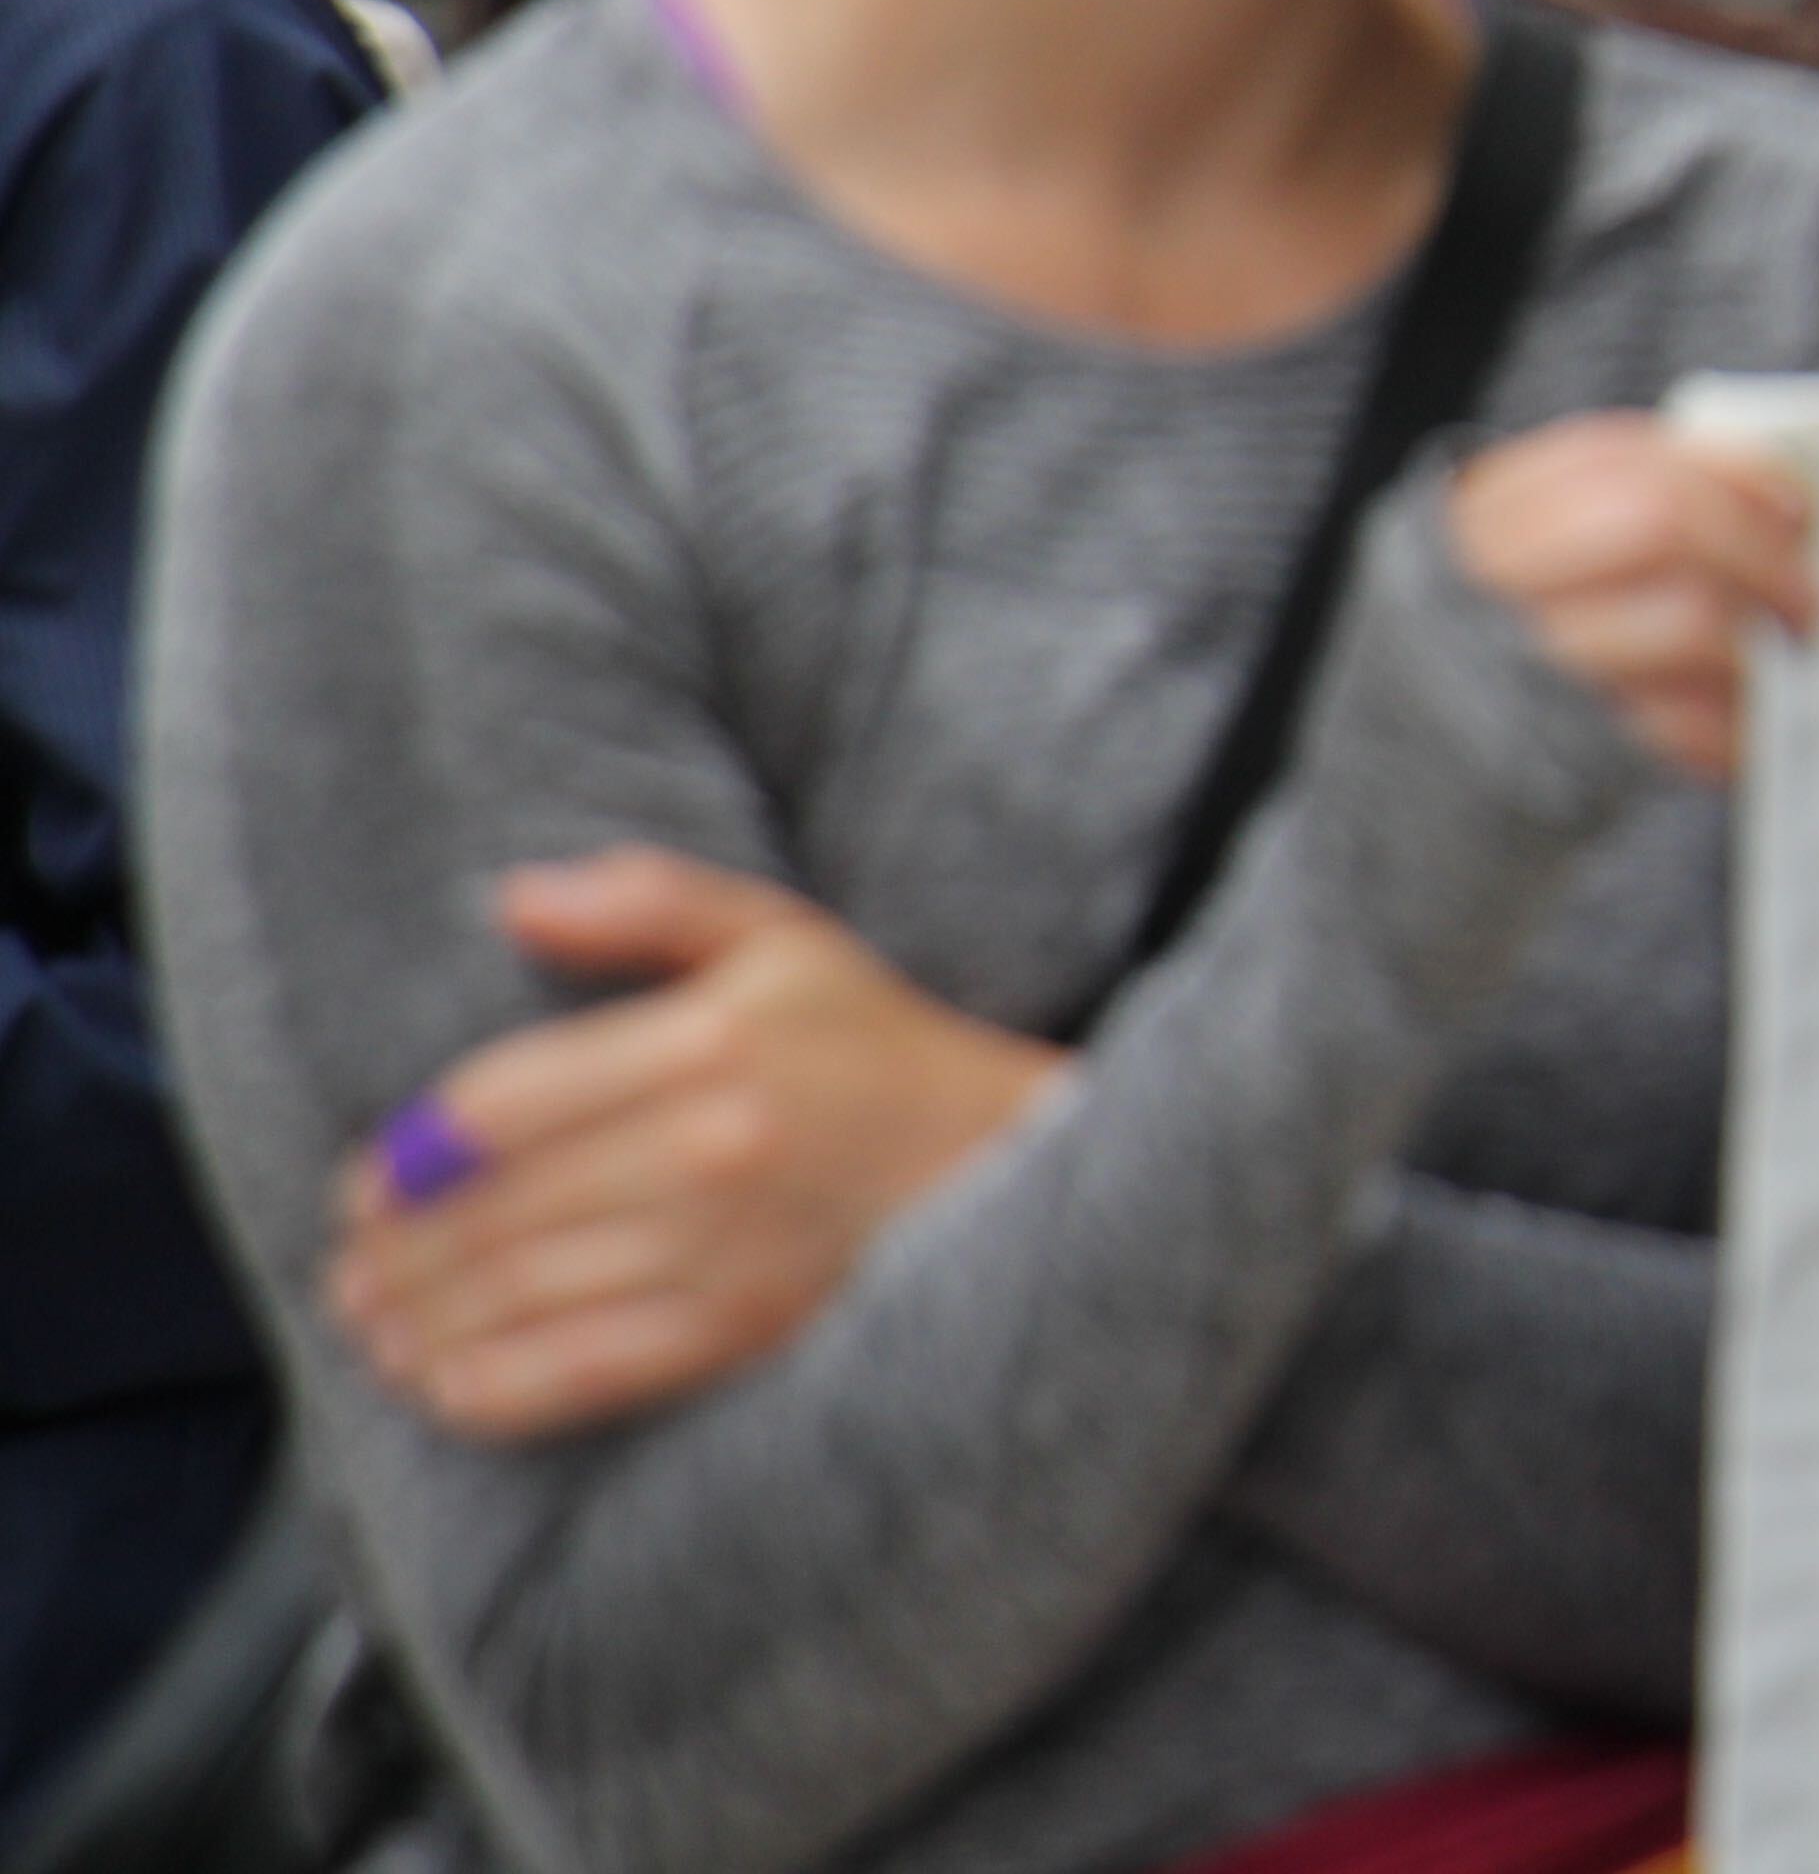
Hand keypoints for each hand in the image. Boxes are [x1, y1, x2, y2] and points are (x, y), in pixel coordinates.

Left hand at [324, 849, 1063, 1441]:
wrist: (1005, 1160)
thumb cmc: (875, 1045)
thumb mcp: (781, 938)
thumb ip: (649, 902)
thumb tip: (512, 896)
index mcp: (707, 1041)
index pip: (498, 1103)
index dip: (406, 1151)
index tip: (364, 1178)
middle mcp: (709, 1146)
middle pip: (492, 1209)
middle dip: (393, 1249)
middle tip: (348, 1268)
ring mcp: (724, 1249)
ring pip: (518, 1295)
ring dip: (418, 1321)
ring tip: (374, 1326)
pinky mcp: (741, 1332)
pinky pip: (577, 1373)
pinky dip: (488, 1388)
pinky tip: (442, 1383)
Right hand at [1446, 413, 1818, 781]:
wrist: (1401, 790)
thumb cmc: (1491, 663)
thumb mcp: (1517, 569)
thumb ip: (1615, 524)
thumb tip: (1771, 507)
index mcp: (1486, 518)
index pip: (1620, 458)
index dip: (1728, 471)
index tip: (1798, 505)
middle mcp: (1495, 580)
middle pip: (1662, 522)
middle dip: (1761, 554)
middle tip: (1814, 599)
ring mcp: (1521, 666)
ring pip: (1685, 620)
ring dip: (1758, 644)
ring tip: (1780, 666)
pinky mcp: (1552, 753)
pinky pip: (1677, 728)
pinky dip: (1729, 730)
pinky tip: (1743, 737)